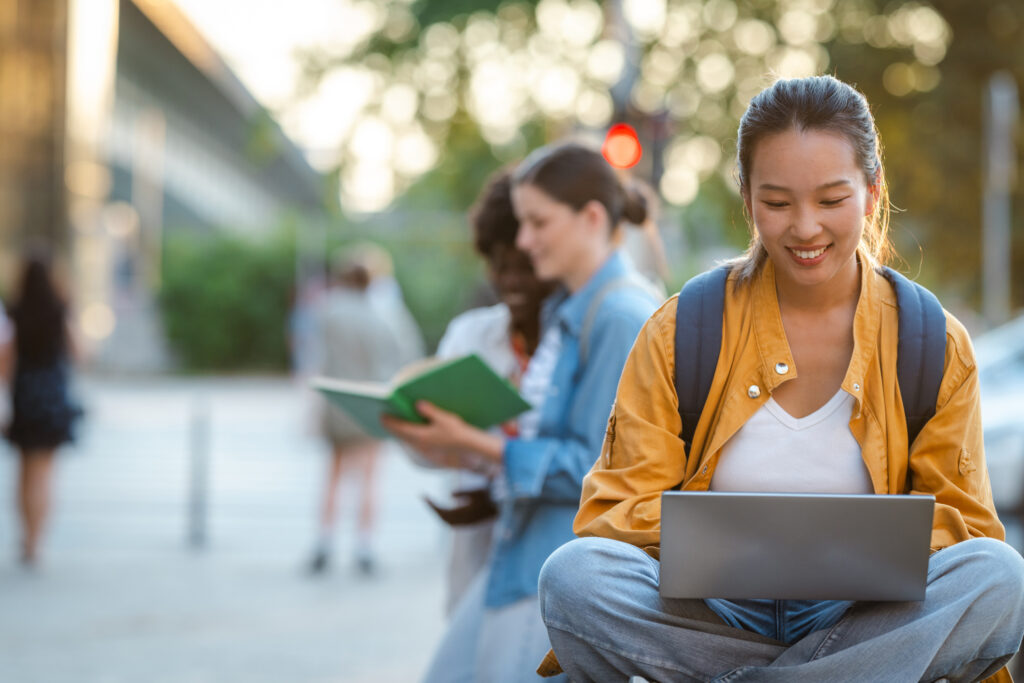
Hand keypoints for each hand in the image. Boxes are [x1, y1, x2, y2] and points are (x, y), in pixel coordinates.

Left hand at [381, 401, 504, 469]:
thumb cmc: (456, 431)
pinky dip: (406, 436)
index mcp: (421, 435)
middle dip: (391, 427)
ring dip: (398, 432)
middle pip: (400, 435)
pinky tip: (407, 432)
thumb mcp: (443, 418)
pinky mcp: (428, 450)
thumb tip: (417, 404)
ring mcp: (424, 448)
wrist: (467, 446)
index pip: (400, 428)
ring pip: (406, 439)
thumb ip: (429, 411)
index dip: (390, 422)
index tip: (381, 416)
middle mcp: (420, 444)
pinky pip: (412, 442)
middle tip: (383, 418)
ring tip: (393, 424)